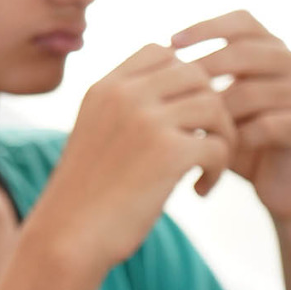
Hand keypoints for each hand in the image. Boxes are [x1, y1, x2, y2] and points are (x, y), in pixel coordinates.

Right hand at [30, 44, 235, 265]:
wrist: (68, 238)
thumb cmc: (85, 194)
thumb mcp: (95, 133)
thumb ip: (126, 107)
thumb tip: (179, 89)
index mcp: (104, 87)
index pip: (160, 51)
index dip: (183, 76)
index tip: (184, 114)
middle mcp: (124, 95)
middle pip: (195, 73)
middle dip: (210, 105)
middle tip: (206, 141)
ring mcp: (147, 121)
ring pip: (215, 105)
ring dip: (222, 137)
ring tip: (206, 168)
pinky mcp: (169, 153)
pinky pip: (219, 145)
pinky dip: (219, 169)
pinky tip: (200, 190)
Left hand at [173, 10, 290, 220]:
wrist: (278, 185)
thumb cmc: (238, 138)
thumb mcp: (217, 102)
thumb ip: (199, 75)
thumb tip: (154, 50)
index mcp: (275, 49)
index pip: (243, 21)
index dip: (206, 27)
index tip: (170, 43)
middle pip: (247, 52)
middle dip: (204, 69)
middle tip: (173, 90)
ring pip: (253, 92)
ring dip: (217, 112)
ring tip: (189, 129)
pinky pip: (268, 125)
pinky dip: (237, 138)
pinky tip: (216, 151)